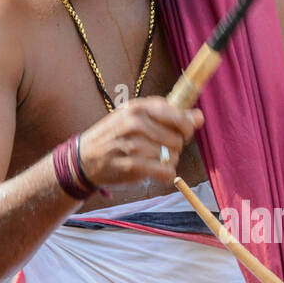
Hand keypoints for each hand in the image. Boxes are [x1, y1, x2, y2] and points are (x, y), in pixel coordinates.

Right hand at [77, 97, 202, 189]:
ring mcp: (134, 144)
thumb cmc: (114, 136)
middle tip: (157, 149)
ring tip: (150, 159)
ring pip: (173, 156)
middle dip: (173, 146)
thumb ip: (168, 116)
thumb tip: (199, 117)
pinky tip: (156, 172)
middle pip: (178, 138)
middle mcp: (136, 123)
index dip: (185, 127)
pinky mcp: (133, 165)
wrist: (84, 158)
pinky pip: (166, 172)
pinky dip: (165, 175)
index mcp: (138, 107)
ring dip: (167, 162)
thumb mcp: (136, 117)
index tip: (180, 132)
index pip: (178, 115)